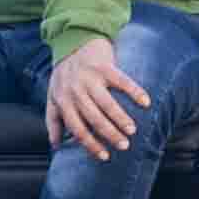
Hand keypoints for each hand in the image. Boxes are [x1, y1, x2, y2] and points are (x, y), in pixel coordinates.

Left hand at [47, 43, 149, 158]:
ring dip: (121, 118)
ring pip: (108, 103)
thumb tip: (54, 145)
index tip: (105, 156)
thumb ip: (53, 121)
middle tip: (124, 145)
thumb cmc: (64, 75)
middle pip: (94, 118)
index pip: (78, 129)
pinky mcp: (104, 65)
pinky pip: (122, 81)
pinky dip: (135, 92)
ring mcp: (90, 78)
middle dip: (110, 134)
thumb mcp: (53, 97)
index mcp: (63, 101)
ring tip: (132, 130)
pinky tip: (146, 102)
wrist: (73, 41)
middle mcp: (76, 91)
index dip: (91, 145)